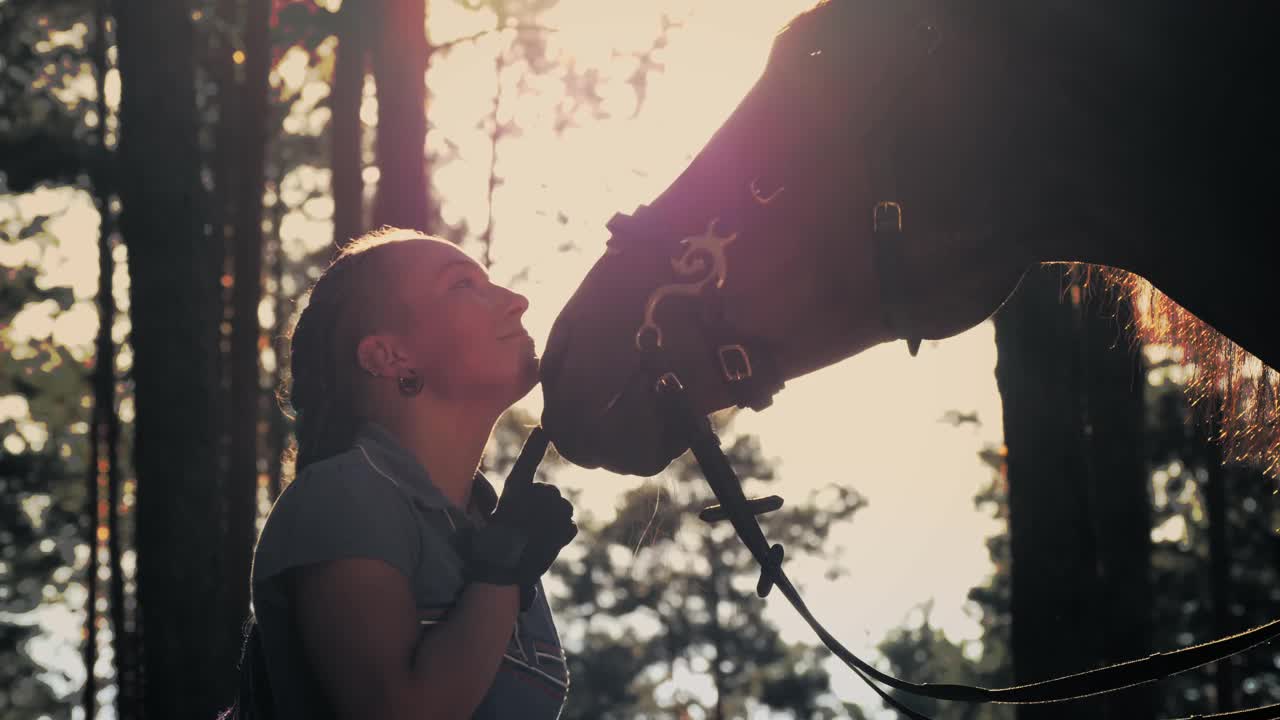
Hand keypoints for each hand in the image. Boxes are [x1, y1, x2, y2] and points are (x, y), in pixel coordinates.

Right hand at [460, 428, 577, 608]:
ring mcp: (551, 513)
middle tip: (528, 525)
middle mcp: (534, 496)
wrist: (501, 575)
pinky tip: (546, 545)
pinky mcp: (563, 530)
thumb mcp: (488, 515)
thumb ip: (485, 495)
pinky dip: (562, 536)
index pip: (527, 460)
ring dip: (556, 521)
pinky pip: (570, 526)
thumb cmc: (491, 547)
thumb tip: (473, 477)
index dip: (535, 443)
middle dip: (546, 506)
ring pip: (565, 509)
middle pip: (552, 492)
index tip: (545, 427)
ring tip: (536, 536)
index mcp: (514, 490)